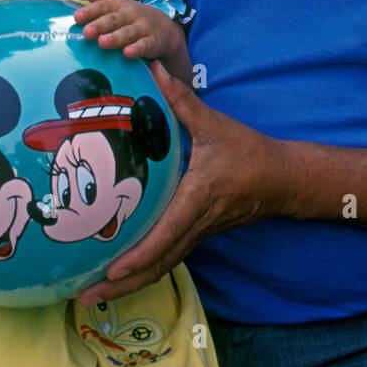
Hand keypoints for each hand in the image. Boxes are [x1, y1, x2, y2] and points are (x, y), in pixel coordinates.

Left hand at [61, 0, 179, 61]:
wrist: (161, 25)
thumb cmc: (128, 13)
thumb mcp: (111, 0)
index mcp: (117, 5)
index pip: (102, 6)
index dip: (90, 11)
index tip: (77, 17)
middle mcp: (129, 14)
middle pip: (114, 19)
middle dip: (101, 25)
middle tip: (87, 32)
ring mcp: (141, 28)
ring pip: (128, 33)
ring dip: (116, 38)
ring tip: (102, 43)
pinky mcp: (151, 41)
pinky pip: (144, 45)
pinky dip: (137, 49)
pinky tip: (127, 53)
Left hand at [76, 61, 288, 304]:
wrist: (282, 179)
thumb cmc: (249, 152)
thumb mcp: (215, 124)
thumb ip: (182, 99)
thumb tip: (154, 69)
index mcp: (198, 197)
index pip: (168, 233)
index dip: (140, 254)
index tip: (113, 270)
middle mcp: (196, 223)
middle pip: (158, 263)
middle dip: (122, 284)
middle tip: (85, 297)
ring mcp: (197, 233)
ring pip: (162, 266)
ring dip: (129, 284)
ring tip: (91, 295)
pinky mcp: (198, 235)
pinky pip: (168, 258)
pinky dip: (144, 270)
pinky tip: (120, 275)